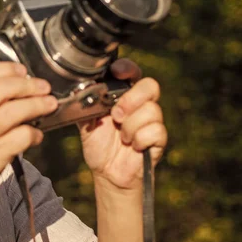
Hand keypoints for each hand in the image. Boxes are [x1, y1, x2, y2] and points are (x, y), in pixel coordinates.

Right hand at [0, 62, 57, 195]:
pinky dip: (34, 133)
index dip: (6, 68)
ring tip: (50, 104)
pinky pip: (21, 137)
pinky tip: (36, 135)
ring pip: (14, 111)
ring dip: (38, 105)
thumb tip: (19, 84)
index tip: (22, 70)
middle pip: (1, 89)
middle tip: (44, 87)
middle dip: (28, 84)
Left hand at [78, 59, 166, 189]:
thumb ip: (85, 105)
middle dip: (131, 100)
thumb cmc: (98, 145)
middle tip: (116, 115)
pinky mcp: (158, 138)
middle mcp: (139, 104)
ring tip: (122, 137)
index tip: (117, 73)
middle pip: (150, 86)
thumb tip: (82, 90)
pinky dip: (139, 140)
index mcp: (121, 96)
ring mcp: (150, 121)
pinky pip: (155, 131)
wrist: (106, 172)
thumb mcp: (85, 123)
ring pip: (152, 110)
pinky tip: (132, 146)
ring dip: (131, 126)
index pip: (132, 73)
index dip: (127, 69)